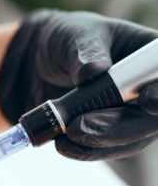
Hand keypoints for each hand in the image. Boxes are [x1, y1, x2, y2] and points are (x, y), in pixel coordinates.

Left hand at [0, 8, 157, 159]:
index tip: (146, 101)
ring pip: (129, 141)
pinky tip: (63, 144)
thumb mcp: (76, 34)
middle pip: (151, 120)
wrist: (38, 62)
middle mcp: (149, 90)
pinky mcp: (107, 134)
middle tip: (80, 125)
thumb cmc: (67, 39)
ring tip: (67, 132)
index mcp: (152, 59)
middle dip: (118, 127)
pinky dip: (84, 151)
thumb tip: (93, 71)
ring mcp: (130, 116)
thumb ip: (86, 50)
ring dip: (98, 143)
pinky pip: (104, 150)